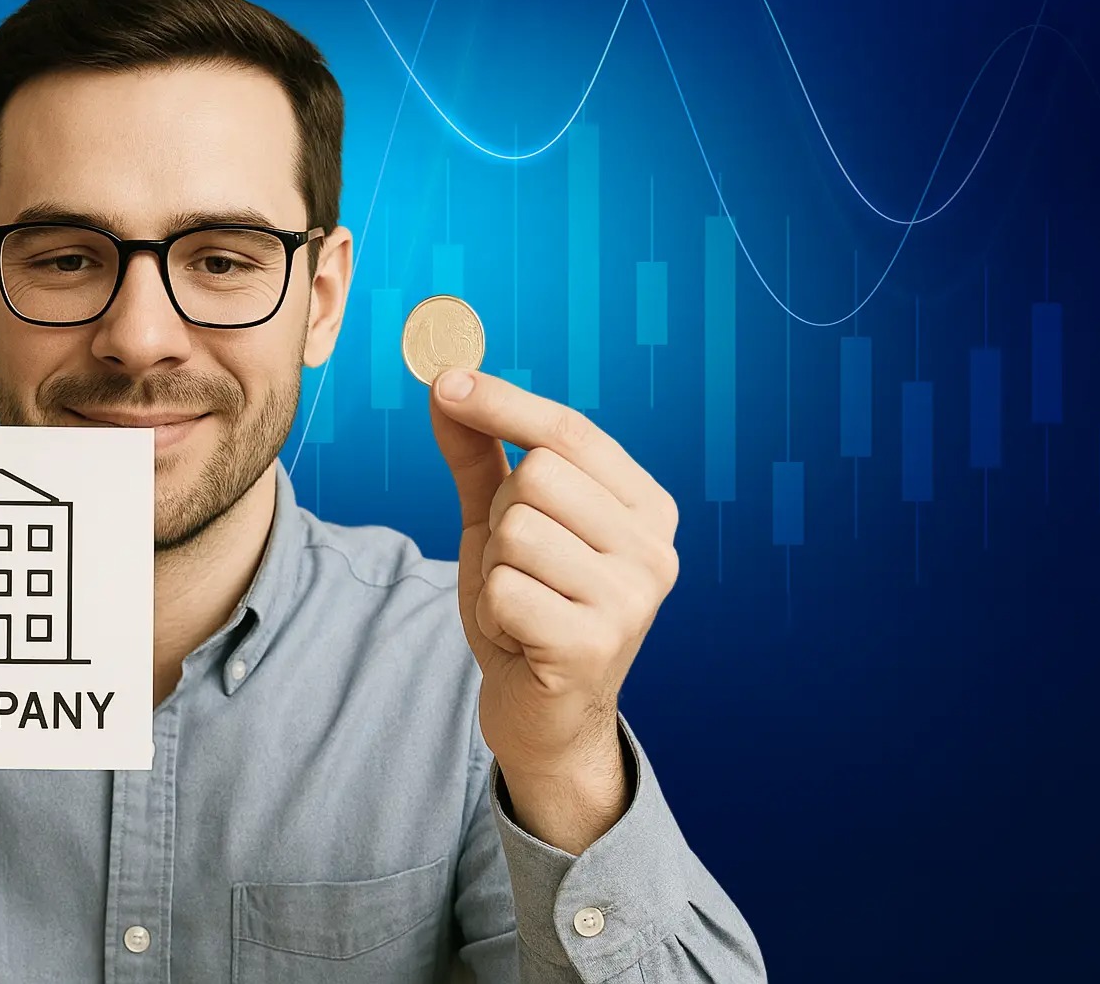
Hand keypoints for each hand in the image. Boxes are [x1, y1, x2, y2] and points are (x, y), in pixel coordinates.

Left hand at [428, 370, 680, 851]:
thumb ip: (478, 456)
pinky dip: (493, 614)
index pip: (570, 433)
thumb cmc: (527, 609)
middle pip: (536, 478)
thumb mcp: (498, 524)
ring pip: (515, 533)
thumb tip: (445, 384)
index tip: (445, 382)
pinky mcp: (595, 645)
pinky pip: (505, 590)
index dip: (504, 404)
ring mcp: (632, 599)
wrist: (541, 717)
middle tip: (518, 568)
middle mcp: (654, 549)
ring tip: (521, 607)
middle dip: (500, 518)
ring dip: (496, 572)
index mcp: (645, 508)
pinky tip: (519, 639)